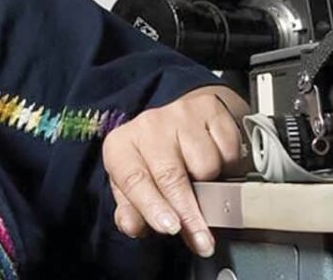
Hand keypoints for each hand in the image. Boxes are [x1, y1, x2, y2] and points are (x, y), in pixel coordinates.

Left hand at [102, 85, 248, 257]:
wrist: (181, 123)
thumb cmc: (154, 161)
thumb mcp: (134, 186)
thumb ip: (131, 210)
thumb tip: (132, 226)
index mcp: (120, 146)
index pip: (134, 179)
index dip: (152, 206)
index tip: (171, 228)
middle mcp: (146, 125)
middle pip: (169, 175)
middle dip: (188, 212)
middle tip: (202, 240)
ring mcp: (177, 114)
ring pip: (205, 164)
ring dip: (210, 183)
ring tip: (201, 179)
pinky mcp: (207, 108)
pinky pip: (227, 149)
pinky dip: (228, 163)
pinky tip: (215, 160)